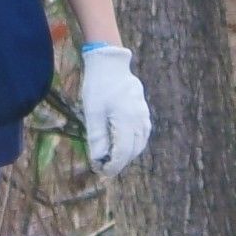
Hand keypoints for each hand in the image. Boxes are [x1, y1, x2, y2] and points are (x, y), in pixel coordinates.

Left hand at [74, 41, 152, 173]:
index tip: (102, 172)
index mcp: (126, 121)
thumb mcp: (92, 112)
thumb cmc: (98, 86)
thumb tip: (98, 158)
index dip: (113, 165)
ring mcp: (143, 115)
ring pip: (140, 142)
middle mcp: (139, 120)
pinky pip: (143, 133)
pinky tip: (124, 143)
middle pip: (133, 150)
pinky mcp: (143, 110)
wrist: (110, 64)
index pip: (123, 152)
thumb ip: (96, 137)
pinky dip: (134, 142)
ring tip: (114, 157)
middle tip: (105, 167)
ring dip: (128, 153)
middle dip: (121, 161)